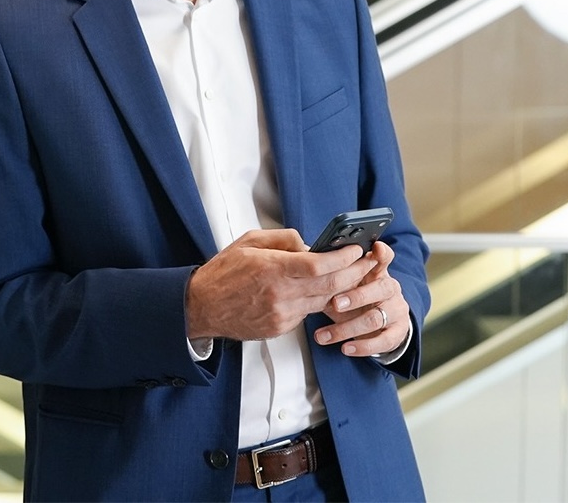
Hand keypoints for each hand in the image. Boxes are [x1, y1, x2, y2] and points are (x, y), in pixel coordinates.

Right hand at [186, 229, 374, 340]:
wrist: (201, 307)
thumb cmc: (223, 273)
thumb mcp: (249, 242)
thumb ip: (283, 239)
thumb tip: (309, 244)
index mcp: (271, 268)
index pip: (318, 264)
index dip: (342, 257)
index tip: (354, 249)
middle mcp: (279, 293)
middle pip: (329, 285)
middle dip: (353, 272)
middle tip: (365, 262)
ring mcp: (281, 314)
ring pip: (323, 301)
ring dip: (340, 288)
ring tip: (351, 275)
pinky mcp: (279, 328)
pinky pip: (307, 313)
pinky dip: (316, 301)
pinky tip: (318, 291)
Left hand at [316, 240, 409, 357]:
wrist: (380, 325)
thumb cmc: (357, 299)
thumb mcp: (347, 285)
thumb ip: (335, 276)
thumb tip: (308, 266)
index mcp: (378, 272)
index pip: (384, 258)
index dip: (382, 253)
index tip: (375, 248)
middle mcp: (390, 289)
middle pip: (380, 288)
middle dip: (356, 296)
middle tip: (335, 303)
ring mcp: (397, 310)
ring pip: (374, 318)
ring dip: (346, 328)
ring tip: (324, 335)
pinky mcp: (398, 332)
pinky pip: (383, 341)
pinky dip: (362, 346)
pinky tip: (346, 348)